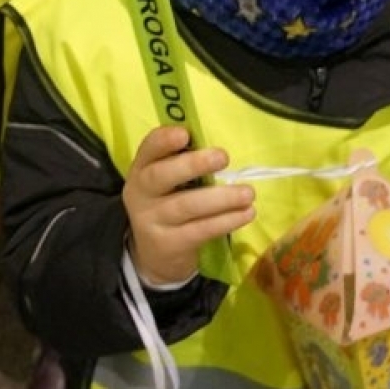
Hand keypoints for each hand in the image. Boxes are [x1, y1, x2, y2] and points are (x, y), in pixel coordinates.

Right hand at [122, 125, 253, 285]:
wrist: (154, 254)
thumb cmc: (168, 204)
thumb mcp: (166, 183)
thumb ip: (183, 163)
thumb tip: (216, 149)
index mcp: (142, 169)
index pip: (148, 149)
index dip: (164, 140)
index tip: (186, 134)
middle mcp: (141, 193)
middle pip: (161, 176)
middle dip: (192, 165)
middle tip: (223, 157)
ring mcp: (152, 221)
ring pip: (186, 206)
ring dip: (221, 198)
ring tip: (248, 193)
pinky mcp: (169, 245)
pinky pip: (200, 230)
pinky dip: (225, 221)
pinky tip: (246, 214)